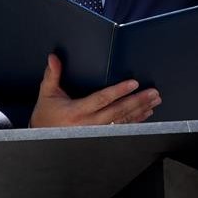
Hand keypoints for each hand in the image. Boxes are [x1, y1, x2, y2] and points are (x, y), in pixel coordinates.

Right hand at [29, 54, 159, 127]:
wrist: (43, 140)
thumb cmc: (46, 115)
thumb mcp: (47, 94)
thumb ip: (52, 75)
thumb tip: (53, 57)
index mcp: (76, 111)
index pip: (101, 99)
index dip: (118, 91)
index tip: (133, 84)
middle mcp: (88, 124)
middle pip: (118, 111)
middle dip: (137, 101)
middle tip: (153, 93)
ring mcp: (96, 133)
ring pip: (122, 121)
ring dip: (140, 111)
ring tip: (154, 101)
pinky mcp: (100, 137)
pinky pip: (121, 129)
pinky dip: (135, 122)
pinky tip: (145, 114)